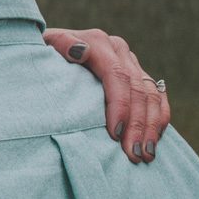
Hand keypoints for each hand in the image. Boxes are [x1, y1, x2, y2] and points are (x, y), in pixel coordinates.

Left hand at [44, 27, 171, 162]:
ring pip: (151, 95)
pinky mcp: (138, 74)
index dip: (119, 106)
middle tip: (134, 154)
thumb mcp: (42, 47)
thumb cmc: (40, 54)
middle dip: (137, 125)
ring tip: (146, 155)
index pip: (116, 76)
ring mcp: (131, 62)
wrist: (49, 48)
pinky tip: (155, 141)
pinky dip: (158, 119)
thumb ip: (60, 45)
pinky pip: (157, 97)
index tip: (115, 134)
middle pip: (137, 89)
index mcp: (98, 43)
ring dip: (150, 127)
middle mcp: (119, 50)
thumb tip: (79, 50)